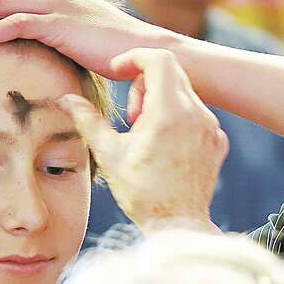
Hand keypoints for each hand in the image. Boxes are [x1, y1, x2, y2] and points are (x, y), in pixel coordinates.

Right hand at [58, 48, 226, 232]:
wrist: (178, 225)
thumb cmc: (141, 192)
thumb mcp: (109, 154)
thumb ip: (87, 120)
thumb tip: (65, 99)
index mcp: (168, 113)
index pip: (157, 59)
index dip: (134, 58)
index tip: (118, 72)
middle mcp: (196, 114)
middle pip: (170, 71)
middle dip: (144, 84)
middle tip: (131, 117)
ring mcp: (211, 127)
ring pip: (184, 92)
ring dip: (160, 102)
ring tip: (147, 136)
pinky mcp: (218, 140)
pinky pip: (197, 113)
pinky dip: (178, 119)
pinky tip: (165, 148)